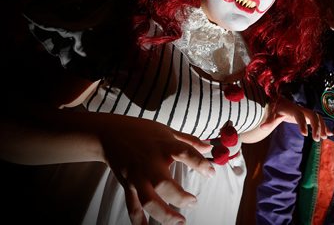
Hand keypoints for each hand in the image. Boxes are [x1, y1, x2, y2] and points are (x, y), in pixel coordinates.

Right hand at [97, 114, 214, 224]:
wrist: (109, 133)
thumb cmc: (141, 131)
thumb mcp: (167, 131)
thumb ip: (189, 140)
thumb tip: (209, 147)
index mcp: (163, 146)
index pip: (184, 153)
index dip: (199, 163)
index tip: (211, 173)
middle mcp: (149, 162)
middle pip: (163, 184)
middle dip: (179, 197)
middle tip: (193, 202)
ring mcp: (137, 176)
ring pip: (148, 200)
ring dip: (164, 214)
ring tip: (180, 221)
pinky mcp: (127, 185)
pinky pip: (133, 206)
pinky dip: (139, 221)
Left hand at [260, 96, 332, 140]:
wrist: (279, 102)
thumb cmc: (274, 108)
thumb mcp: (270, 114)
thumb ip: (269, 121)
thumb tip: (262, 128)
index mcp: (292, 109)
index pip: (299, 115)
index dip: (302, 124)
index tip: (304, 135)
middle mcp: (301, 109)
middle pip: (313, 115)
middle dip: (317, 126)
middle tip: (316, 139)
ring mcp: (306, 112)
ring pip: (318, 118)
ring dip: (322, 127)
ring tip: (324, 138)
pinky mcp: (307, 117)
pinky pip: (318, 121)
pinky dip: (324, 127)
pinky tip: (330, 134)